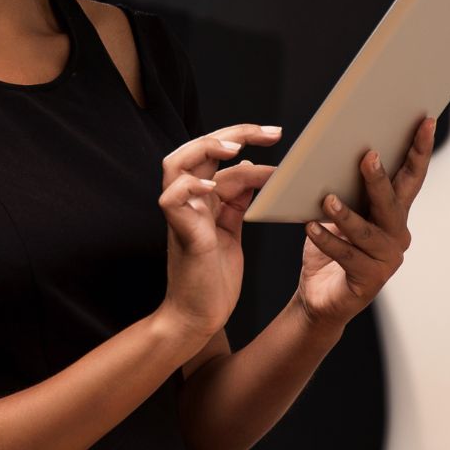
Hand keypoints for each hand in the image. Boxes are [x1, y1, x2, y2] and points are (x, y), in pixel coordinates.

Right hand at [159, 123, 281, 341]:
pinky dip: (188, 186)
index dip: (245, 138)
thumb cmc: (212, 277)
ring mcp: (181, 214)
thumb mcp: (231, 229)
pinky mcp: (179, 232)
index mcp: (202, 197)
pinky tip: (212, 185)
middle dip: (235, 134)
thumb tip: (251, 168)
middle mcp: (188, 200)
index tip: (277, 135)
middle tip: (273, 133)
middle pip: (198, 148)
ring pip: (176, 163)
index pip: (217, 152)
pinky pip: (172, 198)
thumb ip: (236, 199)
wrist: (198, 315)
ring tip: (235, 148)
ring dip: (205, 149)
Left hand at [296, 116, 434, 330]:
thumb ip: (342, 189)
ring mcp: (386, 259)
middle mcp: (397, 234)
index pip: (410, 176)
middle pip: (393, 201)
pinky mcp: (370, 280)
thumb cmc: (329, 248)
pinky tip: (310, 228)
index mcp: (394, 212)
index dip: (420, 149)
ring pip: (367, 231)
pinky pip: (347, 256)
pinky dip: (328, 241)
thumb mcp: (335, 214)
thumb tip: (333, 152)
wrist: (318, 297)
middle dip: (380, 178)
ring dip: (346, 214)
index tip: (426, 120)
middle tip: (368, 155)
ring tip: (327, 198)